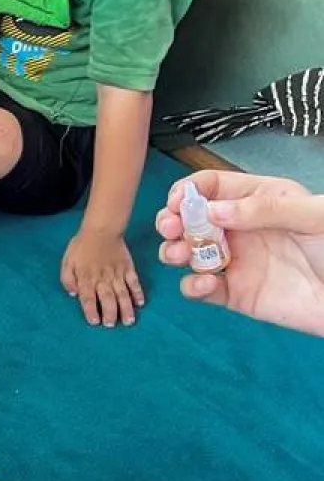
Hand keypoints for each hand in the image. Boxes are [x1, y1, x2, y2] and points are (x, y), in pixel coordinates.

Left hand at [61, 227, 143, 325]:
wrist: (101, 229)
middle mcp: (102, 279)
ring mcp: (117, 274)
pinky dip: (138, 293)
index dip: (91, 311)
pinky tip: (140, 303)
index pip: (88, 299)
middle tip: (111, 325)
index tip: (95, 322)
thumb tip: (73, 294)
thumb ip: (67, 279)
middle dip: (110, 314)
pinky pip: (134, 282)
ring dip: (126, 309)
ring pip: (123, 294)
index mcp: (86, 278)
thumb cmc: (81, 246)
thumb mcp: (67, 262)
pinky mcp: (129, 268)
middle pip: (107, 299)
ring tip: (129, 321)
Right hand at [155, 170, 323, 336]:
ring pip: (186, 252)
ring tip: (182, 255)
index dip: (188, 192)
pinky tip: (207, 284)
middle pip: (189, 219)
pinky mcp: (232, 293)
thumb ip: (264, 209)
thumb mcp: (313, 217)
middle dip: (171, 221)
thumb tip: (212, 211)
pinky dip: (193, 286)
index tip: (177, 204)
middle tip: (171, 229)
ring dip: (174, 251)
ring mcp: (233, 262)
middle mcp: (239, 229)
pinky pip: (199, 288)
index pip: (211, 186)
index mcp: (258, 200)